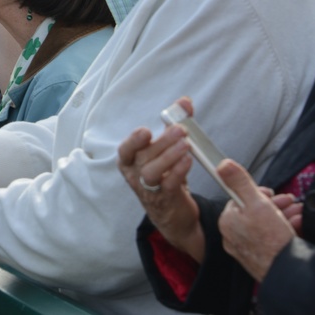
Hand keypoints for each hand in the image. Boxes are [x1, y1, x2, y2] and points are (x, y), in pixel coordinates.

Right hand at [117, 96, 204, 261]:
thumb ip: (173, 125)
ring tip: (186, 145)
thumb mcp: (166, 150)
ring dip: (169, 156)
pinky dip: (178, 171)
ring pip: (151, 172)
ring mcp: (149, 189)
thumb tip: (184, 102)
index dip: (133, 141)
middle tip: (180, 129)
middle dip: (162, 142)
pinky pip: (169, 185)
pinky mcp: (165, 200)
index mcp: (131, 161)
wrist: (172, 212)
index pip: (125, 150)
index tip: (145, 130)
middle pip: (143, 157)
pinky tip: (189, 160)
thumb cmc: (165, 175)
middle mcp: (136, 175)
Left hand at [217, 160, 295, 281]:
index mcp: (227, 221)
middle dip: (274, 204)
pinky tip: (296, 227)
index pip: (239, 199)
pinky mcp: (257, 260)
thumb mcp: (257, 202)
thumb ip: (239, 182)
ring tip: (298, 214)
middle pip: (252, 212)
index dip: (258, 194)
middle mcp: (231, 236)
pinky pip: (268, 240)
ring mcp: (244, 250)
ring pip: (263, 225)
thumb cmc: (272, 239)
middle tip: (290, 202)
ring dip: (281, 216)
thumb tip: (222, 165)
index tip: (272, 193)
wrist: (288, 273)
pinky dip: (281, 231)